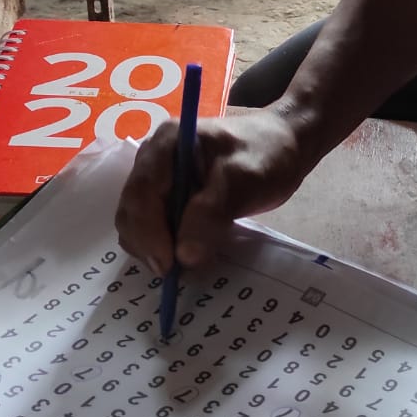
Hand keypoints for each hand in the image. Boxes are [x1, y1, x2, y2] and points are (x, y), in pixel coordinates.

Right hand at [115, 107, 308, 276]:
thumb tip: (185, 256)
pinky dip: (165, 245)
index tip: (168, 264)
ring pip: (138, 223)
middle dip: (148, 244)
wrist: (285, 145)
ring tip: (185, 265)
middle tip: (177, 272)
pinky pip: (154, 227)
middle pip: (132, 210)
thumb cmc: (266, 154)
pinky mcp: (168, 197)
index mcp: (166, 144)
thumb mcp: (244, 179)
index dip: (148, 232)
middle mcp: (152, 160)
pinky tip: (187, 254)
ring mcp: (158, 179)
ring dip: (154, 248)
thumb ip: (212, 213)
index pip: (141, 192)